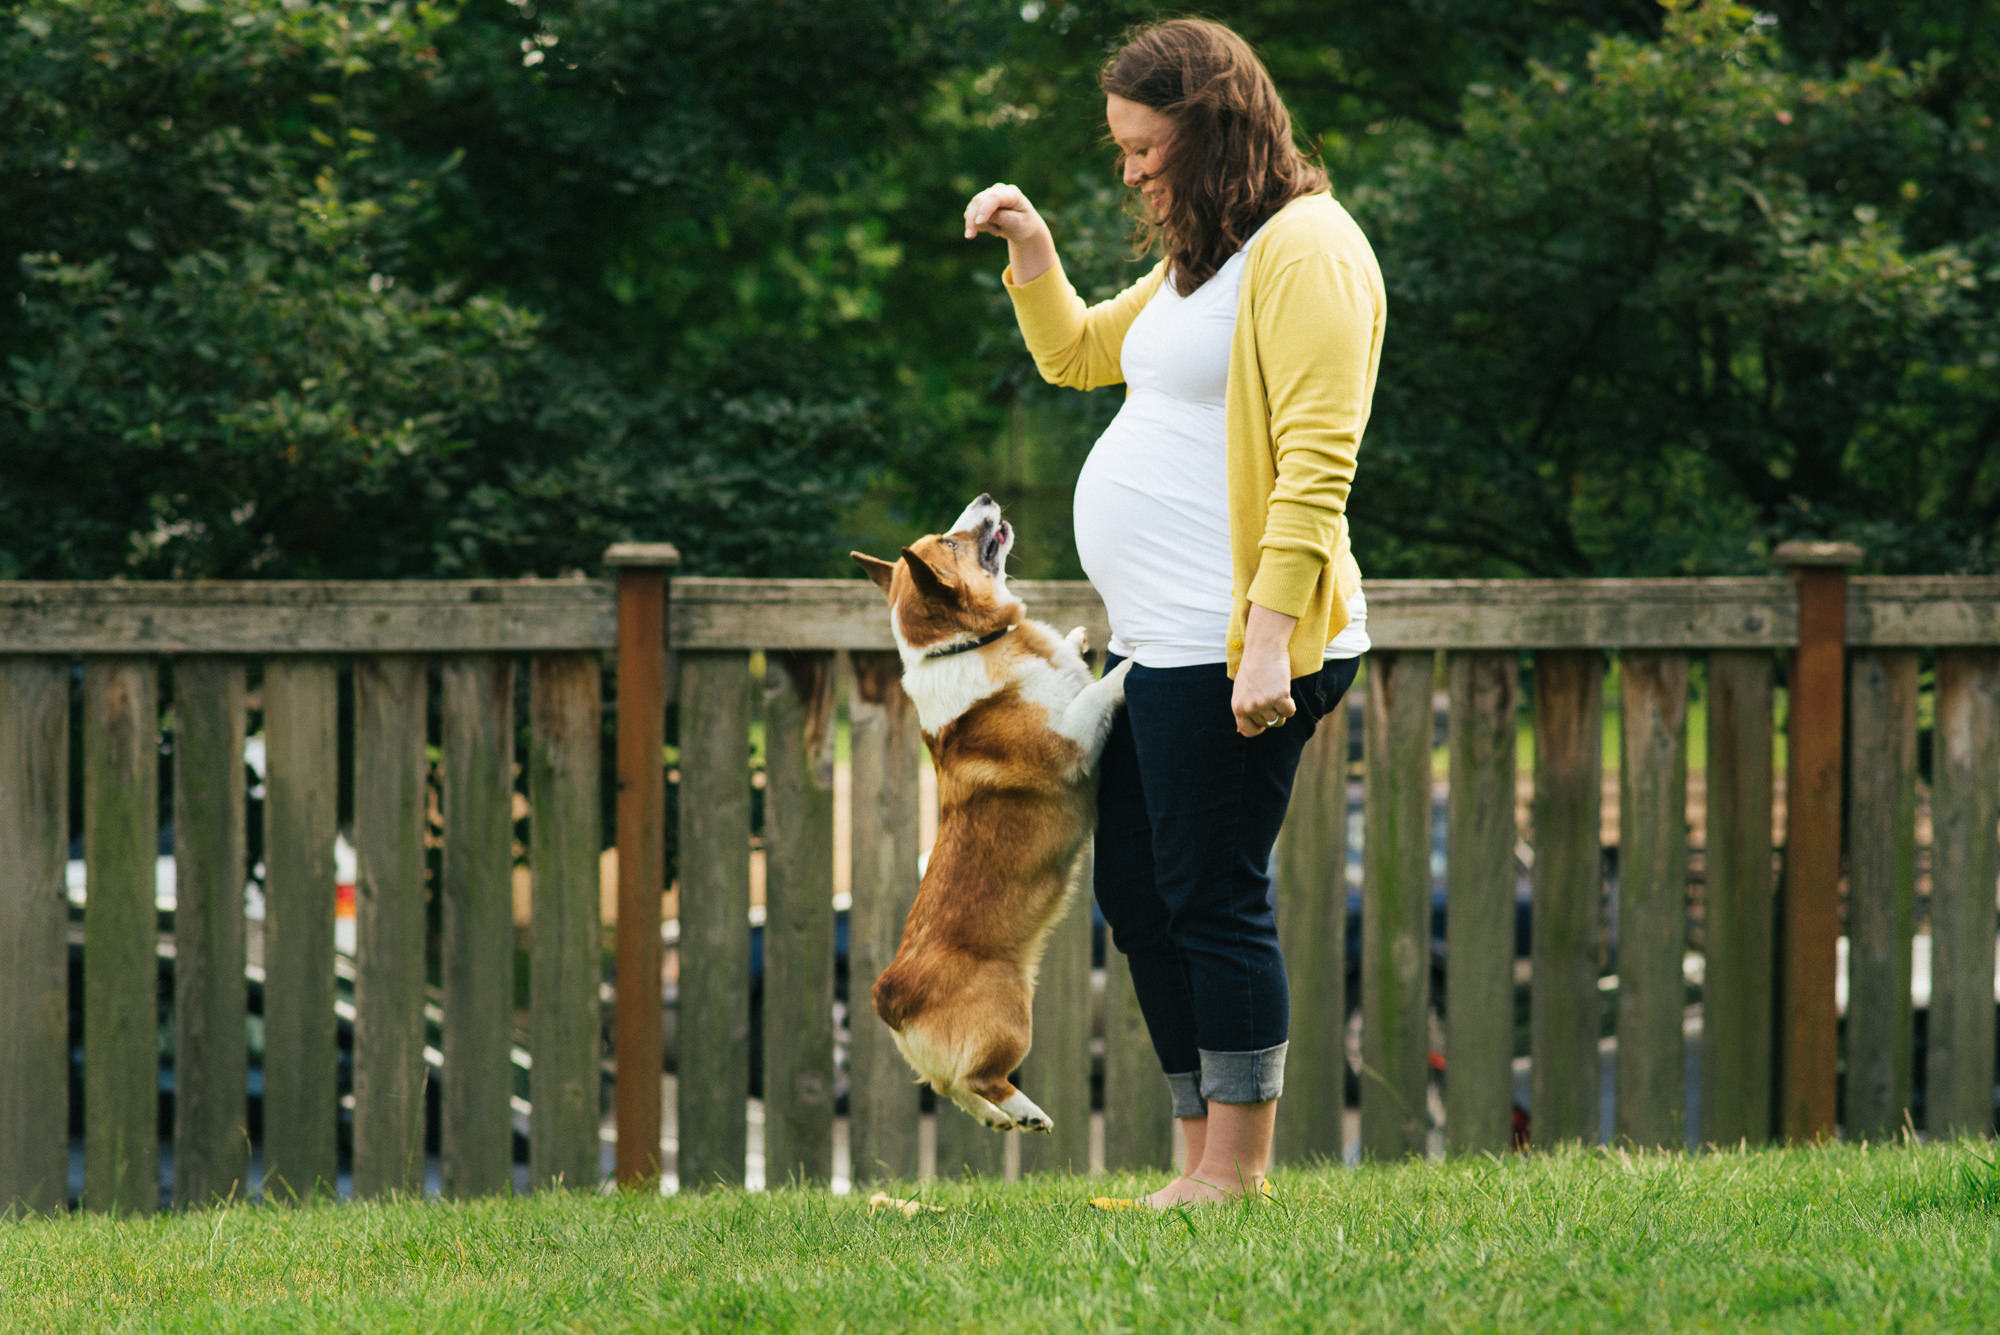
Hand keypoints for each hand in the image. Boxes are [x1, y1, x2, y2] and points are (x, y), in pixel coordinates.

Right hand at [963, 182, 1044, 242]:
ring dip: (981, 225)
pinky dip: (978, 225)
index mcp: (1012, 193)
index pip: (995, 198)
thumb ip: (1002, 218)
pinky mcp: (980, 202)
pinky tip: (992, 228)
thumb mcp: (1017, 224)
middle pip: (979, 201)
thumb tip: (981, 217)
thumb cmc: (1023, 225)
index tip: (978, 222)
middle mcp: (998, 190)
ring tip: (997, 232)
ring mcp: (988, 194)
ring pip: (972, 208)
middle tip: (970, 237)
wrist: (1024, 226)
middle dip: (973, 220)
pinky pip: (971, 214)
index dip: (985, 209)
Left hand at [1232, 603, 1299, 737]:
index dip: (1258, 727)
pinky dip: (1290, 704)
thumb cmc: (1253, 668)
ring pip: (1279, 719)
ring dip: (1281, 708)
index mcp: (1237, 707)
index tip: (1264, 718)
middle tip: (1269, 694)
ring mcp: (1264, 703)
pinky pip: (1290, 712)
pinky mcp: (1279, 697)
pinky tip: (1284, 689)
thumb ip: (1242, 710)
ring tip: (1275, 690)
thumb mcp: (1241, 690)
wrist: (1263, 649)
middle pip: (1267, 724)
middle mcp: (1249, 707)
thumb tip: (1240, 732)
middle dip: (1272, 713)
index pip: (1247, 731)